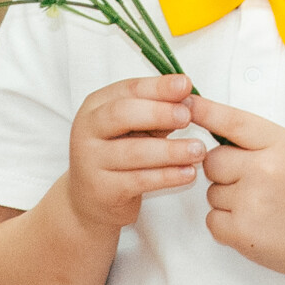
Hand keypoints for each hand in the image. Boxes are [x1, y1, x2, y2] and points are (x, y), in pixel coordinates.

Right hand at [66, 74, 207, 231]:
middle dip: (158, 113)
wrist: (91, 199)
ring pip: (133, 151)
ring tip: (198, 150)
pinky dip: (167, 176)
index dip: (158, 87)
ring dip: (170, 150)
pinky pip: (139, 180)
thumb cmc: (120, 154)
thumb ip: (157, 111)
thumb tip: (188, 98)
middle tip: (187, 116)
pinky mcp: (102, 190)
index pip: (127, 89)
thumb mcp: (135, 128)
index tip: (186, 85)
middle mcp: (87, 130)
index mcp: (96, 106)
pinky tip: (189, 173)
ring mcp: (90, 161)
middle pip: (122, 114)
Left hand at [188, 96, 284, 282]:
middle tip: (254, 184)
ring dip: (227, 200)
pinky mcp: (242, 233)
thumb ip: (256, 140)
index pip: (233, 122)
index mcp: (280, 144)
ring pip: (211, 192)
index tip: (185, 103)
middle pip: (212, 161)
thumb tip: (210, 125)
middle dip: (224, 171)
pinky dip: (226, 225)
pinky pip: (211, 220)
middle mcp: (265, 170)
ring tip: (261, 207)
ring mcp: (252, 202)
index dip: (206, 111)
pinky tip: (254, 225)